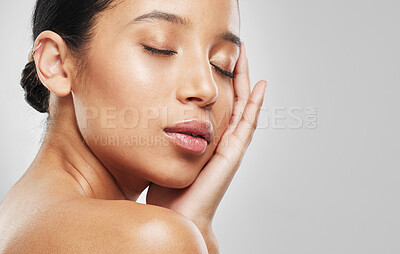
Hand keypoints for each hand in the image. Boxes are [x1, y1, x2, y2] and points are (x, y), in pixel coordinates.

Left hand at [146, 42, 266, 229]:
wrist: (178, 215)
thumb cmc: (168, 188)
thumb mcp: (163, 152)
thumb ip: (161, 134)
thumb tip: (143, 114)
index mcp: (208, 136)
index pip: (217, 102)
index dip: (220, 79)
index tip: (216, 57)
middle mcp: (222, 138)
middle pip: (234, 98)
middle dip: (235, 73)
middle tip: (235, 47)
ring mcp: (230, 144)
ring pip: (244, 105)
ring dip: (246, 80)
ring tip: (246, 55)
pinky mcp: (233, 152)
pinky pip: (248, 123)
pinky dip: (256, 104)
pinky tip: (260, 85)